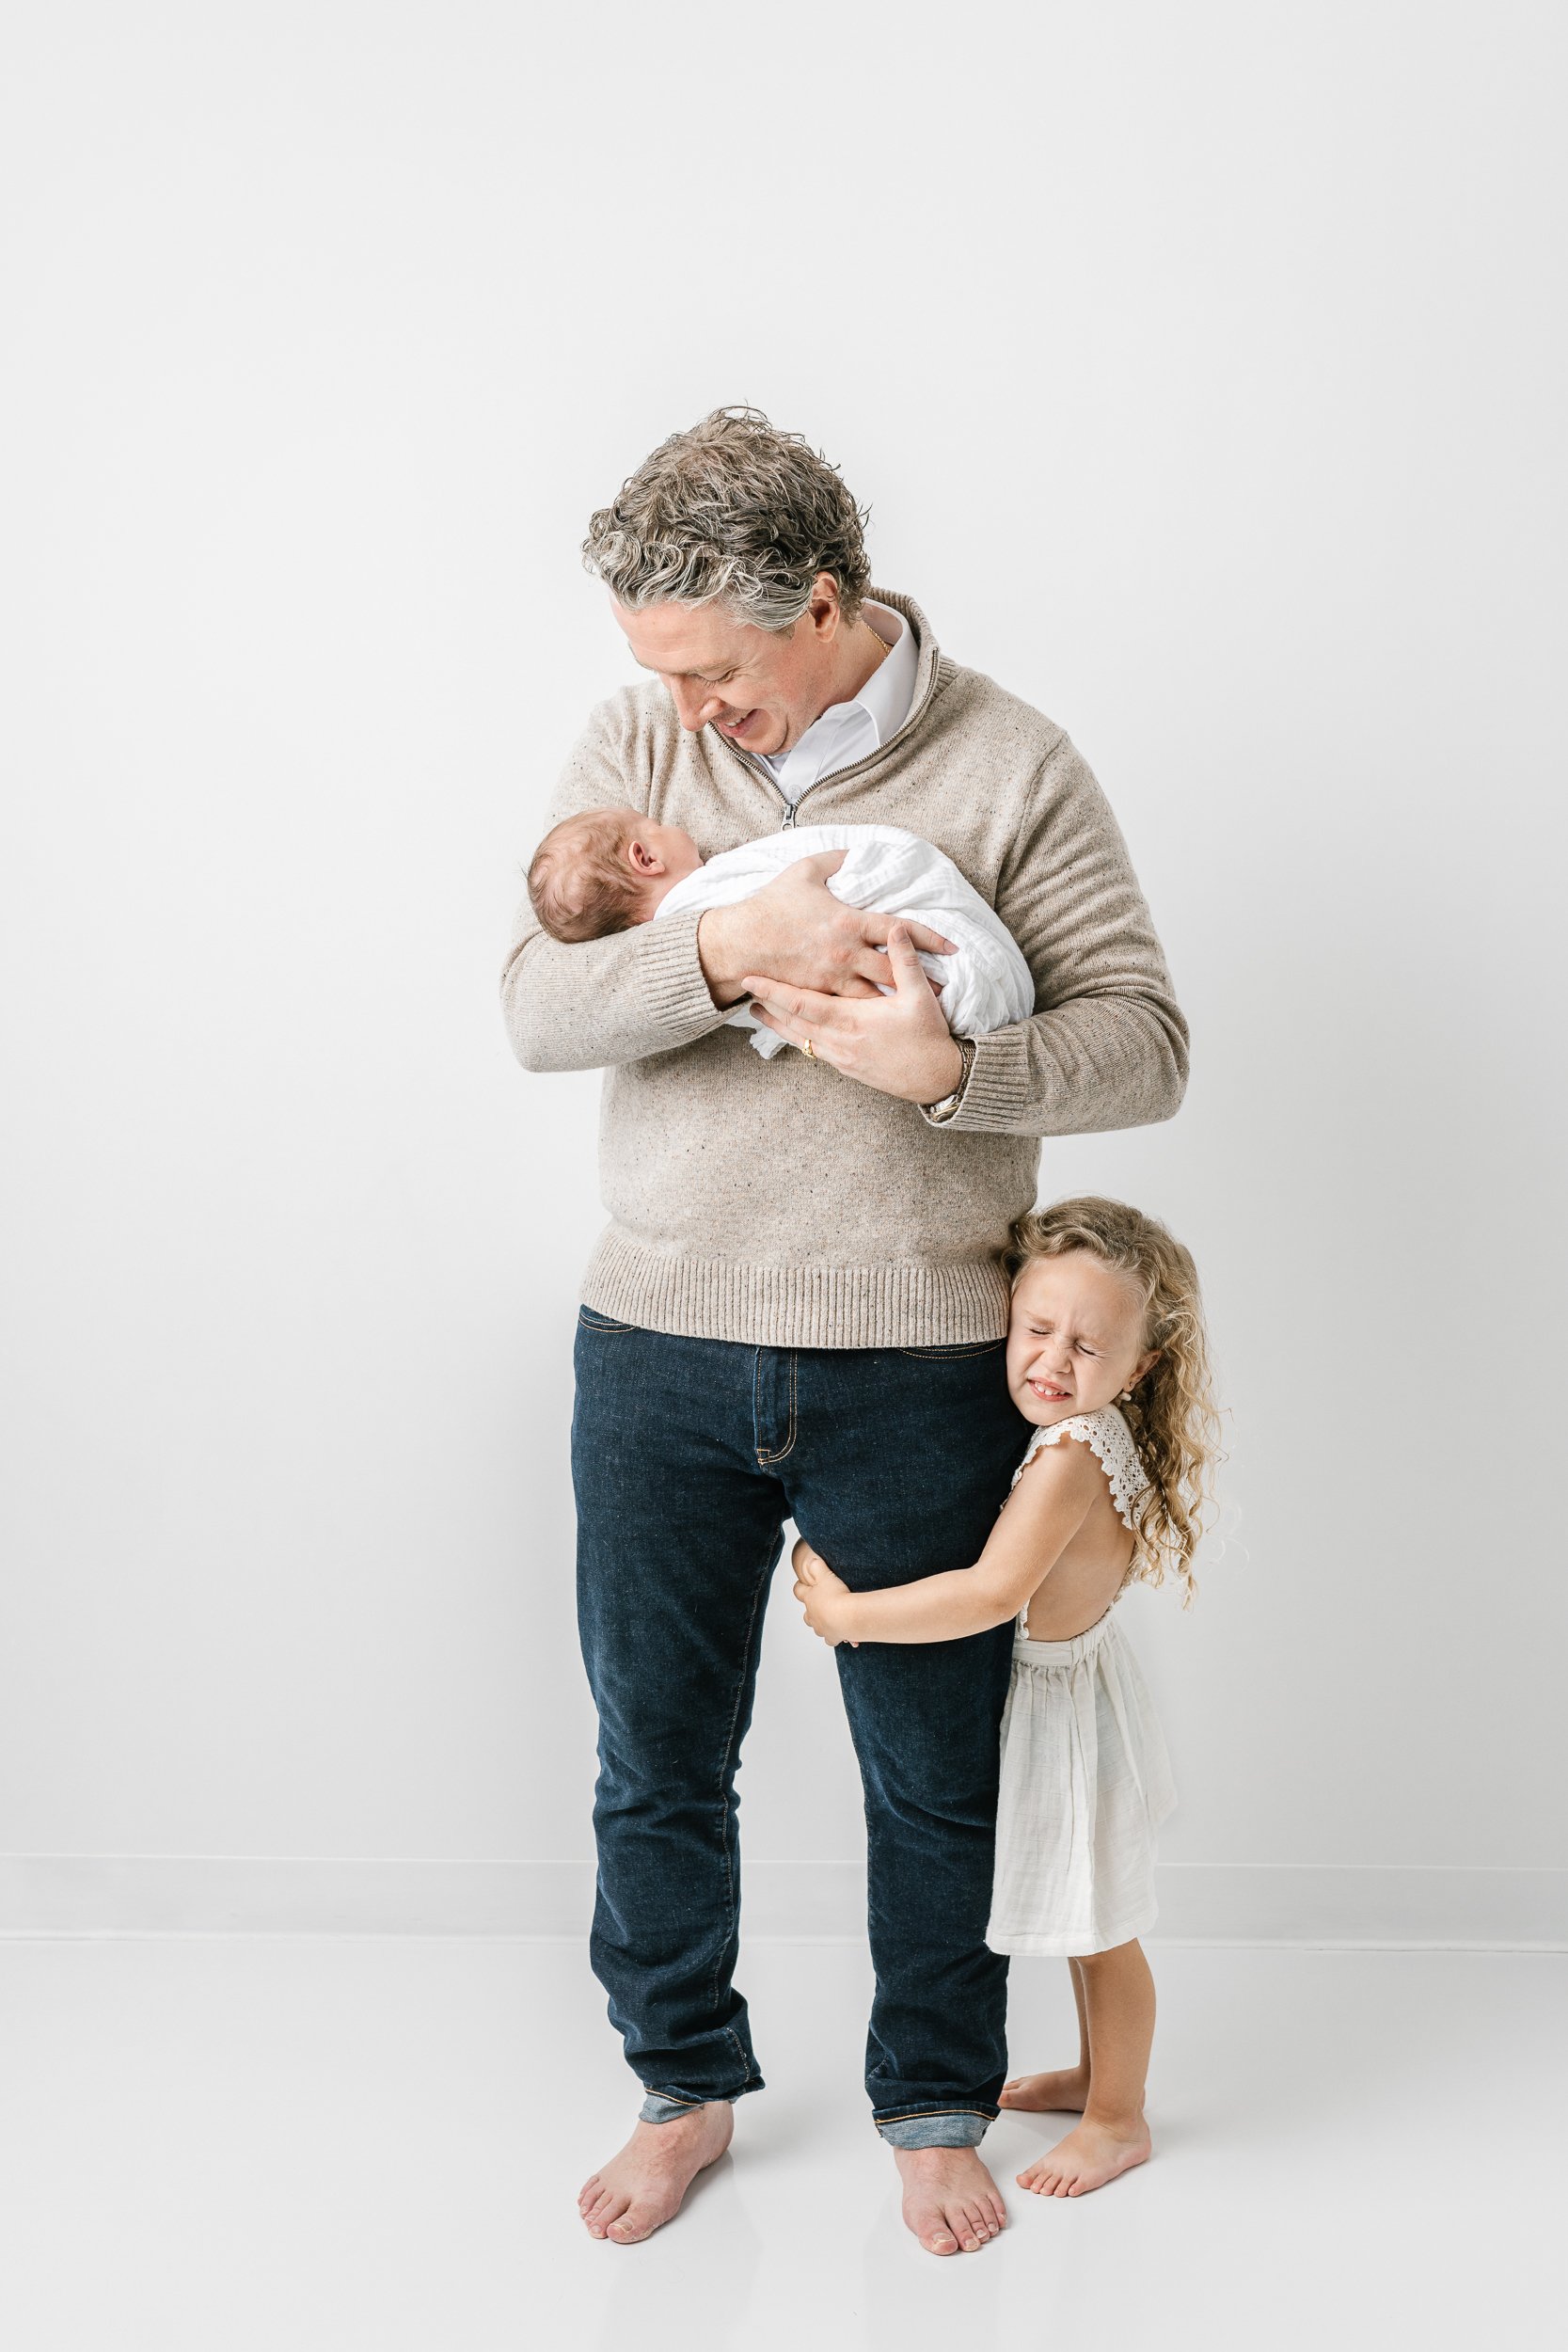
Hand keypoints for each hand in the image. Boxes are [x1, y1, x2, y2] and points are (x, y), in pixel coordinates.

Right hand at [697, 855, 955, 1009]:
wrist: (740, 941)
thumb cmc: (772, 905)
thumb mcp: (805, 870)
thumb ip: (837, 859)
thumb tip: (859, 850)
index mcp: (849, 921)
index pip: (899, 930)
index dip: (929, 938)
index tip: (951, 946)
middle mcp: (846, 953)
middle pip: (894, 969)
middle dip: (922, 978)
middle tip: (945, 986)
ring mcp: (833, 977)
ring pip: (876, 994)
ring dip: (900, 999)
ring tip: (921, 1005)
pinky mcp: (819, 993)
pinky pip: (850, 1005)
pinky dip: (870, 1010)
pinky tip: (884, 1016)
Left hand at [745, 923, 966, 1103]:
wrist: (937, 1080)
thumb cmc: (929, 1038)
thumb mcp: (919, 996)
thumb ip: (904, 961)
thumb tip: (896, 929)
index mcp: (851, 1020)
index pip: (801, 1003)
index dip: (774, 991)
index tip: (751, 980)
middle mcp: (839, 1041)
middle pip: (792, 1022)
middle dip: (768, 1006)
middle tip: (745, 992)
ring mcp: (841, 1058)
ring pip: (800, 1040)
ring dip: (778, 1025)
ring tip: (758, 1012)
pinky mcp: (847, 1068)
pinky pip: (814, 1051)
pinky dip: (797, 1038)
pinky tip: (793, 1032)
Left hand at [792, 1534, 858, 1646]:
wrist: (847, 1616)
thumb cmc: (836, 1595)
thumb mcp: (826, 1574)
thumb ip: (818, 1566)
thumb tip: (811, 1560)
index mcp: (809, 1599)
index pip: (798, 1591)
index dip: (800, 1587)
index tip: (802, 1584)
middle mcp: (813, 1616)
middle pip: (806, 1615)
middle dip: (812, 1611)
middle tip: (821, 1605)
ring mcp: (822, 1628)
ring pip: (818, 1628)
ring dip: (824, 1624)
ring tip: (833, 1619)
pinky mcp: (833, 1637)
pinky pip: (832, 1639)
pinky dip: (837, 1636)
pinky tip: (845, 1634)